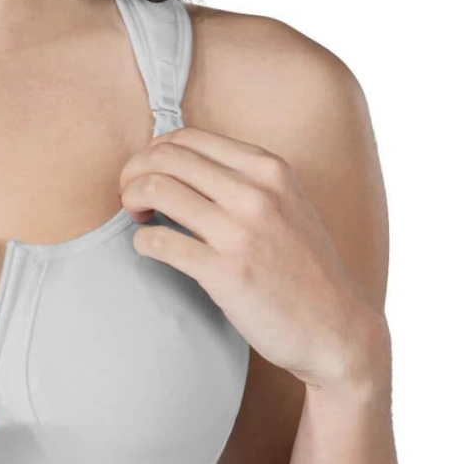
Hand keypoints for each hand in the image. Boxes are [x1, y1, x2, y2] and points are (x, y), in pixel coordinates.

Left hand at [118, 126, 387, 392]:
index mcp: (268, 168)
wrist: (335, 325)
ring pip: (156, 190)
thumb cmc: (302, 265)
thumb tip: (177, 162)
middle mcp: (255, 192)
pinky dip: (142, 241)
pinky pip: (159, 241)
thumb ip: (241, 178)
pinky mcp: (225, 271)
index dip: (152, 151)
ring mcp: (240, 231)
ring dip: (132, 201)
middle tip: (128, 196)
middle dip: (133, 173)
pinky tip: (149, 248)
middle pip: (165, 158)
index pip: (187, 138)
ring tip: (137, 218)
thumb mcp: (285, 202)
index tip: (145, 173)